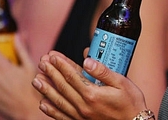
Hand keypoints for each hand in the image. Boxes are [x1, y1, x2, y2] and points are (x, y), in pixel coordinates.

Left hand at [32, 51, 147, 119]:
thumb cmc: (131, 103)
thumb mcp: (122, 82)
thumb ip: (103, 71)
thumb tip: (87, 60)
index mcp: (93, 94)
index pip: (72, 75)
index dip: (61, 64)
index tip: (52, 55)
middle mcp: (84, 106)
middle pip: (63, 86)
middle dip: (51, 72)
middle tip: (42, 62)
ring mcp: (81, 116)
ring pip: (59, 101)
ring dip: (46, 89)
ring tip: (36, 80)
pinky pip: (62, 116)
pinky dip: (51, 110)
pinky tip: (43, 103)